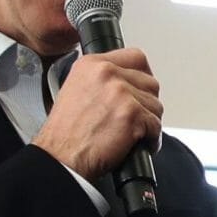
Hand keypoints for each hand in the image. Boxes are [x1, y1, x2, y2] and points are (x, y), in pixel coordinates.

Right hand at [32, 48, 162, 181]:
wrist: (60, 158)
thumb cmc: (65, 134)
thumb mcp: (75, 90)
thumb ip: (101, 80)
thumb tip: (126, 82)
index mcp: (91, 64)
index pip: (135, 57)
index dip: (142, 77)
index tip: (140, 89)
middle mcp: (106, 73)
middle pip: (149, 82)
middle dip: (146, 102)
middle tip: (136, 117)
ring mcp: (120, 92)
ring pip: (155, 104)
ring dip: (149, 121)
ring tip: (133, 132)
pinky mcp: (132, 114)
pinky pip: (156, 125)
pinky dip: (151, 138)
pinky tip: (138, 143)